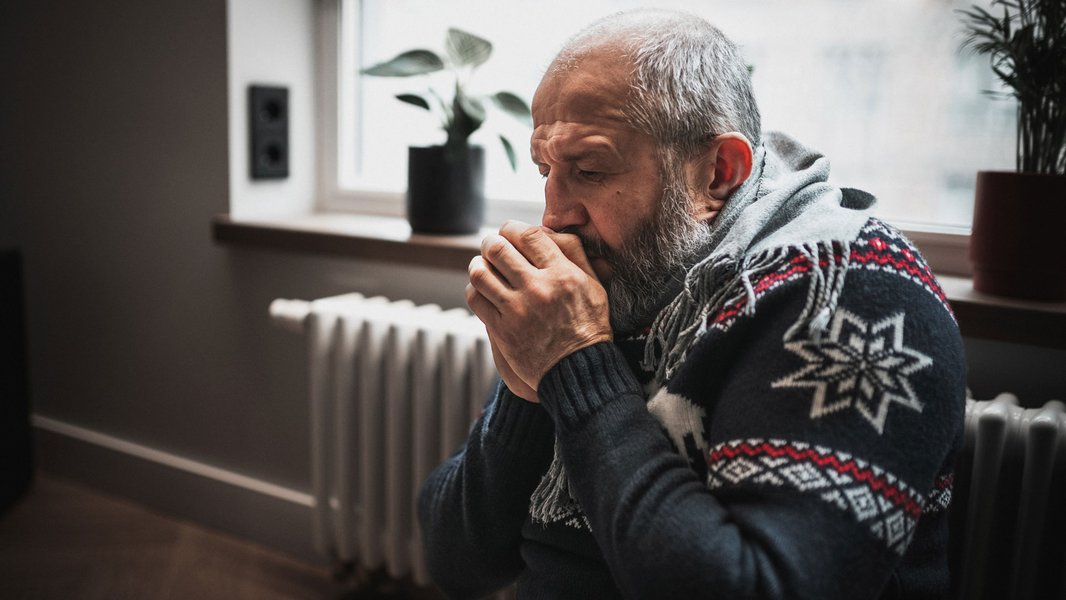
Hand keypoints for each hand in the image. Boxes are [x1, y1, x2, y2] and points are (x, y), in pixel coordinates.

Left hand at [466, 221, 612, 392]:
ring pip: (481, 273)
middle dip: (491, 242)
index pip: (528, 235)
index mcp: (563, 274)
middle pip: (499, 249)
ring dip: (478, 264)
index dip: (512, 228)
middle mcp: (539, 289)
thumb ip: (575, 254)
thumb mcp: (594, 285)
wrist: (579, 370)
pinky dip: (474, 288)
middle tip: (491, 245)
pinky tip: (481, 288)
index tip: (508, 231)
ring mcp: (518, 310)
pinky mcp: (503, 330)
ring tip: (481, 264)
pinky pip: (476, 299)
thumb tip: (550, 230)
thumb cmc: (589, 325)